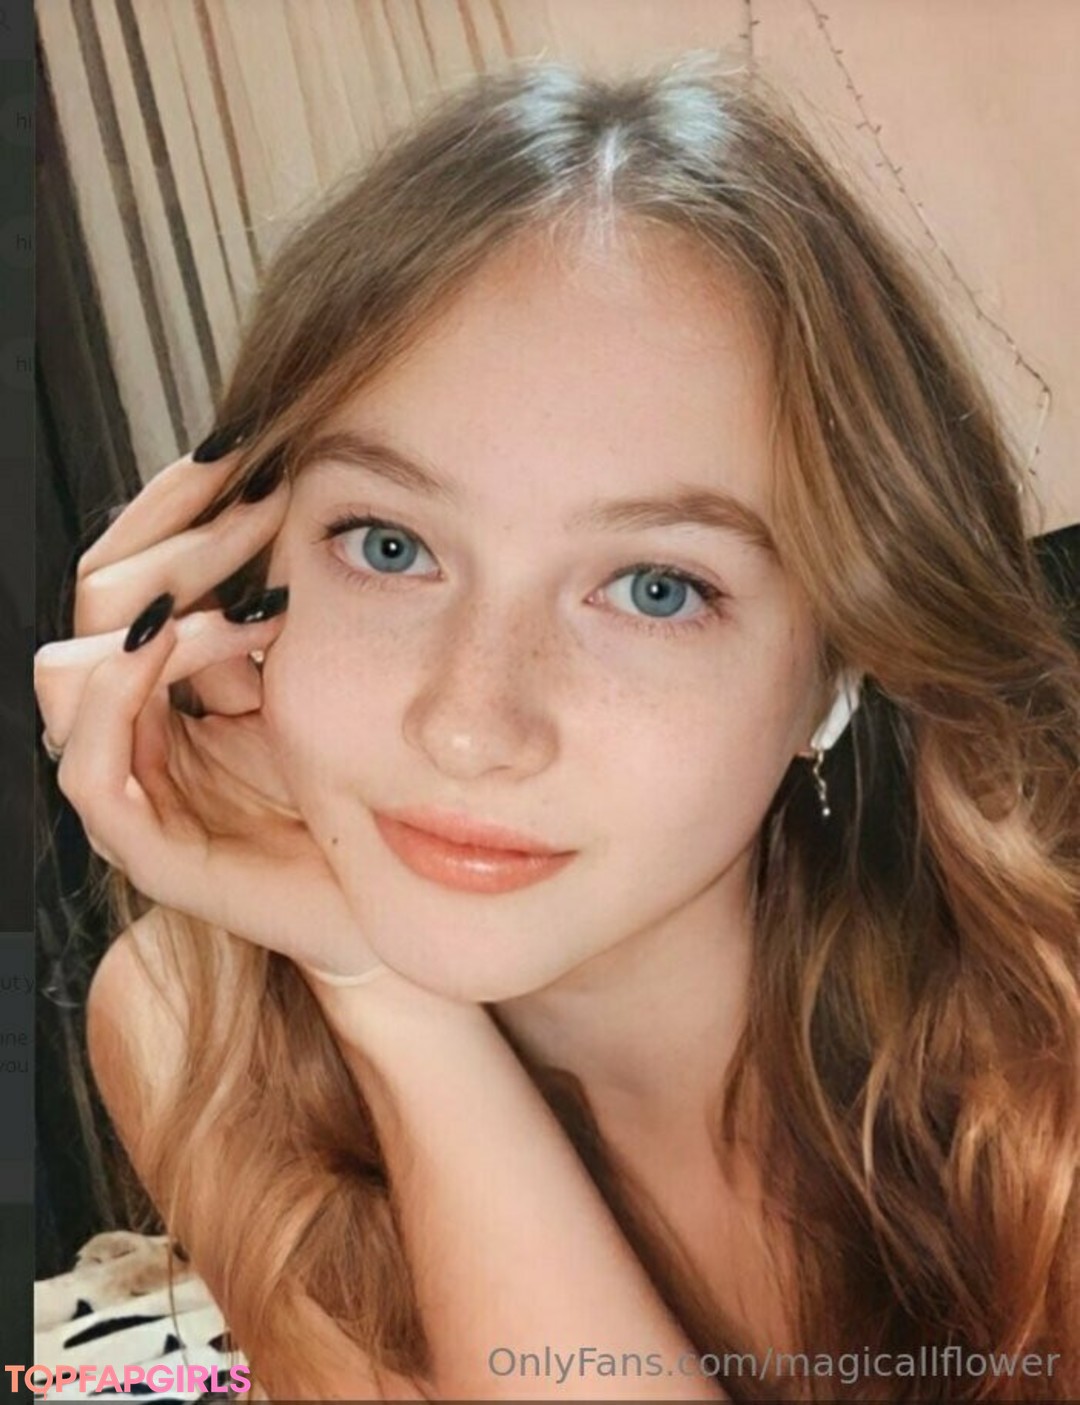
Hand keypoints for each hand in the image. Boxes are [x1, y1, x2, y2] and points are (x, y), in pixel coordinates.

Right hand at [35, 446, 386, 981]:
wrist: (386, 891)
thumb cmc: (352, 785)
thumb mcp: (310, 674)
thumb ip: (266, 607)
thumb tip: (270, 493)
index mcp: (162, 680)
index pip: (123, 567)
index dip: (173, 503)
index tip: (248, 453)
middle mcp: (130, 725)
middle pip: (92, 600)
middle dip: (178, 540)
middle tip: (264, 505)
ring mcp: (131, 787)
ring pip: (69, 671)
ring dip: (155, 609)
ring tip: (250, 593)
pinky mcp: (147, 848)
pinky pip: (88, 769)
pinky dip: (119, 694)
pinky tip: (178, 641)